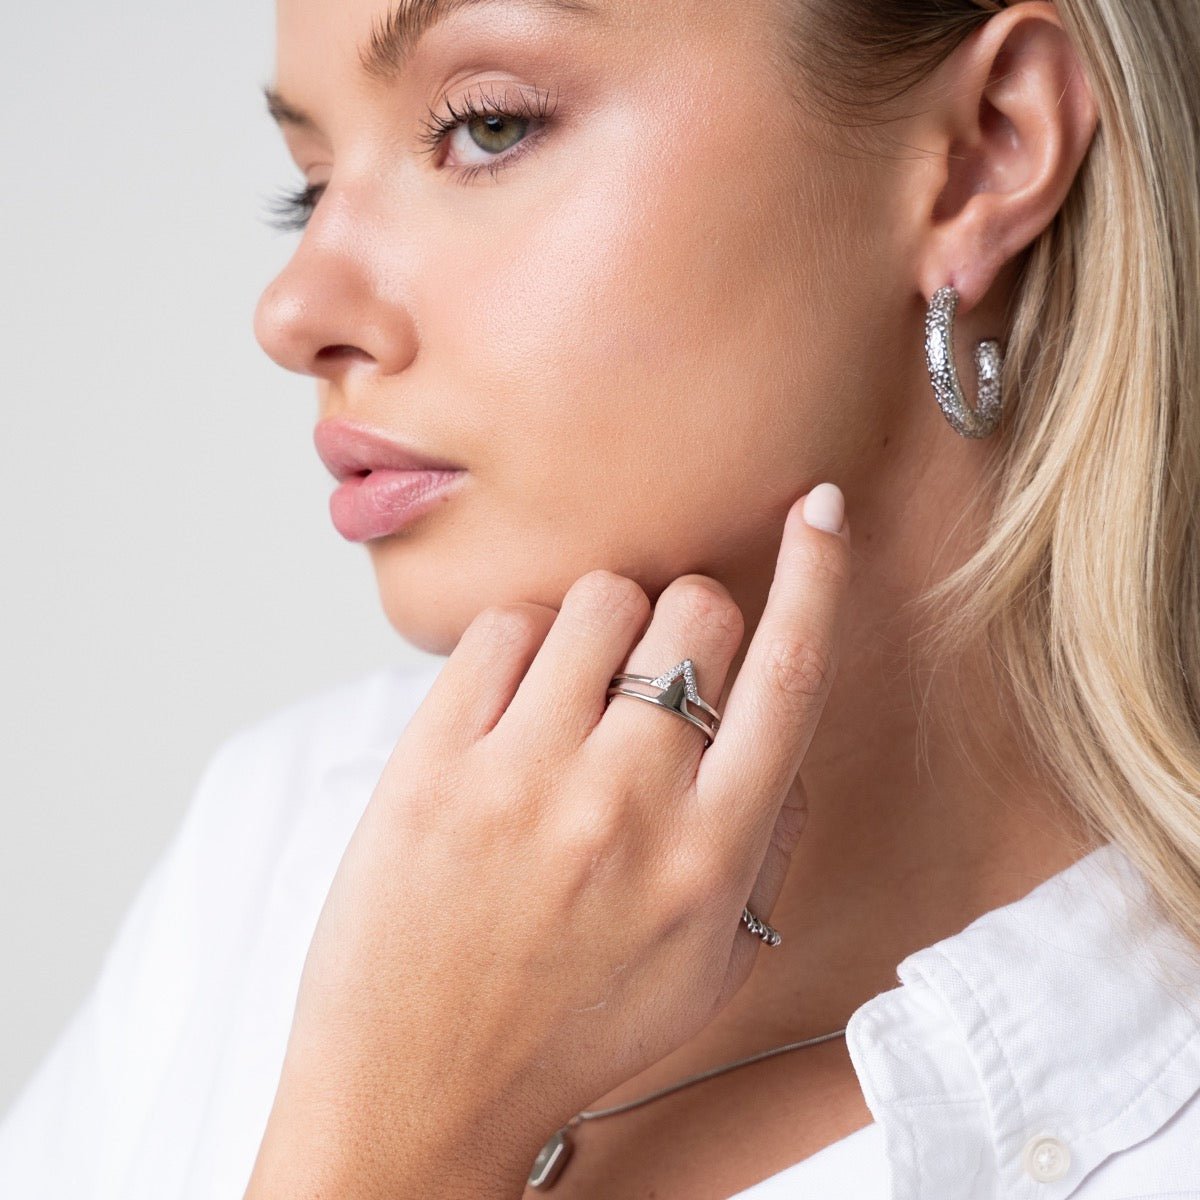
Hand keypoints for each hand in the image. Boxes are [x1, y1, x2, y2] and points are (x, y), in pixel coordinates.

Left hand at [246, 485, 850, 1198]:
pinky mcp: (435, 762)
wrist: (419, 1092)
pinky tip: (512, 705)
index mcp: (711, 855)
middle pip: (696, 613)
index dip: (819, 575)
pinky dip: (520, 643)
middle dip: (689, 621)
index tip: (820, 510)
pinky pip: (502, 628)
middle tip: (653, 673)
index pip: (790, 675)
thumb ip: (764, 846)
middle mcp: (628, 803)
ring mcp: (525, 776)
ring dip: (604, 625)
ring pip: (600, 600)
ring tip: (575, 691)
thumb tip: (779, 731)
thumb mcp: (709, 966)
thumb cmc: (571, 1029)